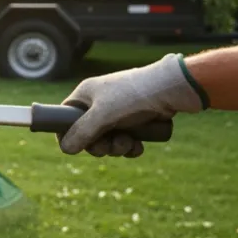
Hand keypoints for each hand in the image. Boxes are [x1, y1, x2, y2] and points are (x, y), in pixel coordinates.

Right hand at [60, 54, 205, 156]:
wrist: (173, 89)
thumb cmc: (134, 96)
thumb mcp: (102, 115)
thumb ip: (81, 133)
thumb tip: (65, 148)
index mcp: (86, 95)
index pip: (64, 116)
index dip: (67, 133)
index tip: (74, 147)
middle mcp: (100, 102)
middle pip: (87, 133)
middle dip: (99, 145)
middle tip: (109, 147)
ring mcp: (119, 111)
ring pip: (108, 139)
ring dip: (117, 147)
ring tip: (129, 144)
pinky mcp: (136, 119)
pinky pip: (126, 139)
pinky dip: (130, 146)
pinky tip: (138, 147)